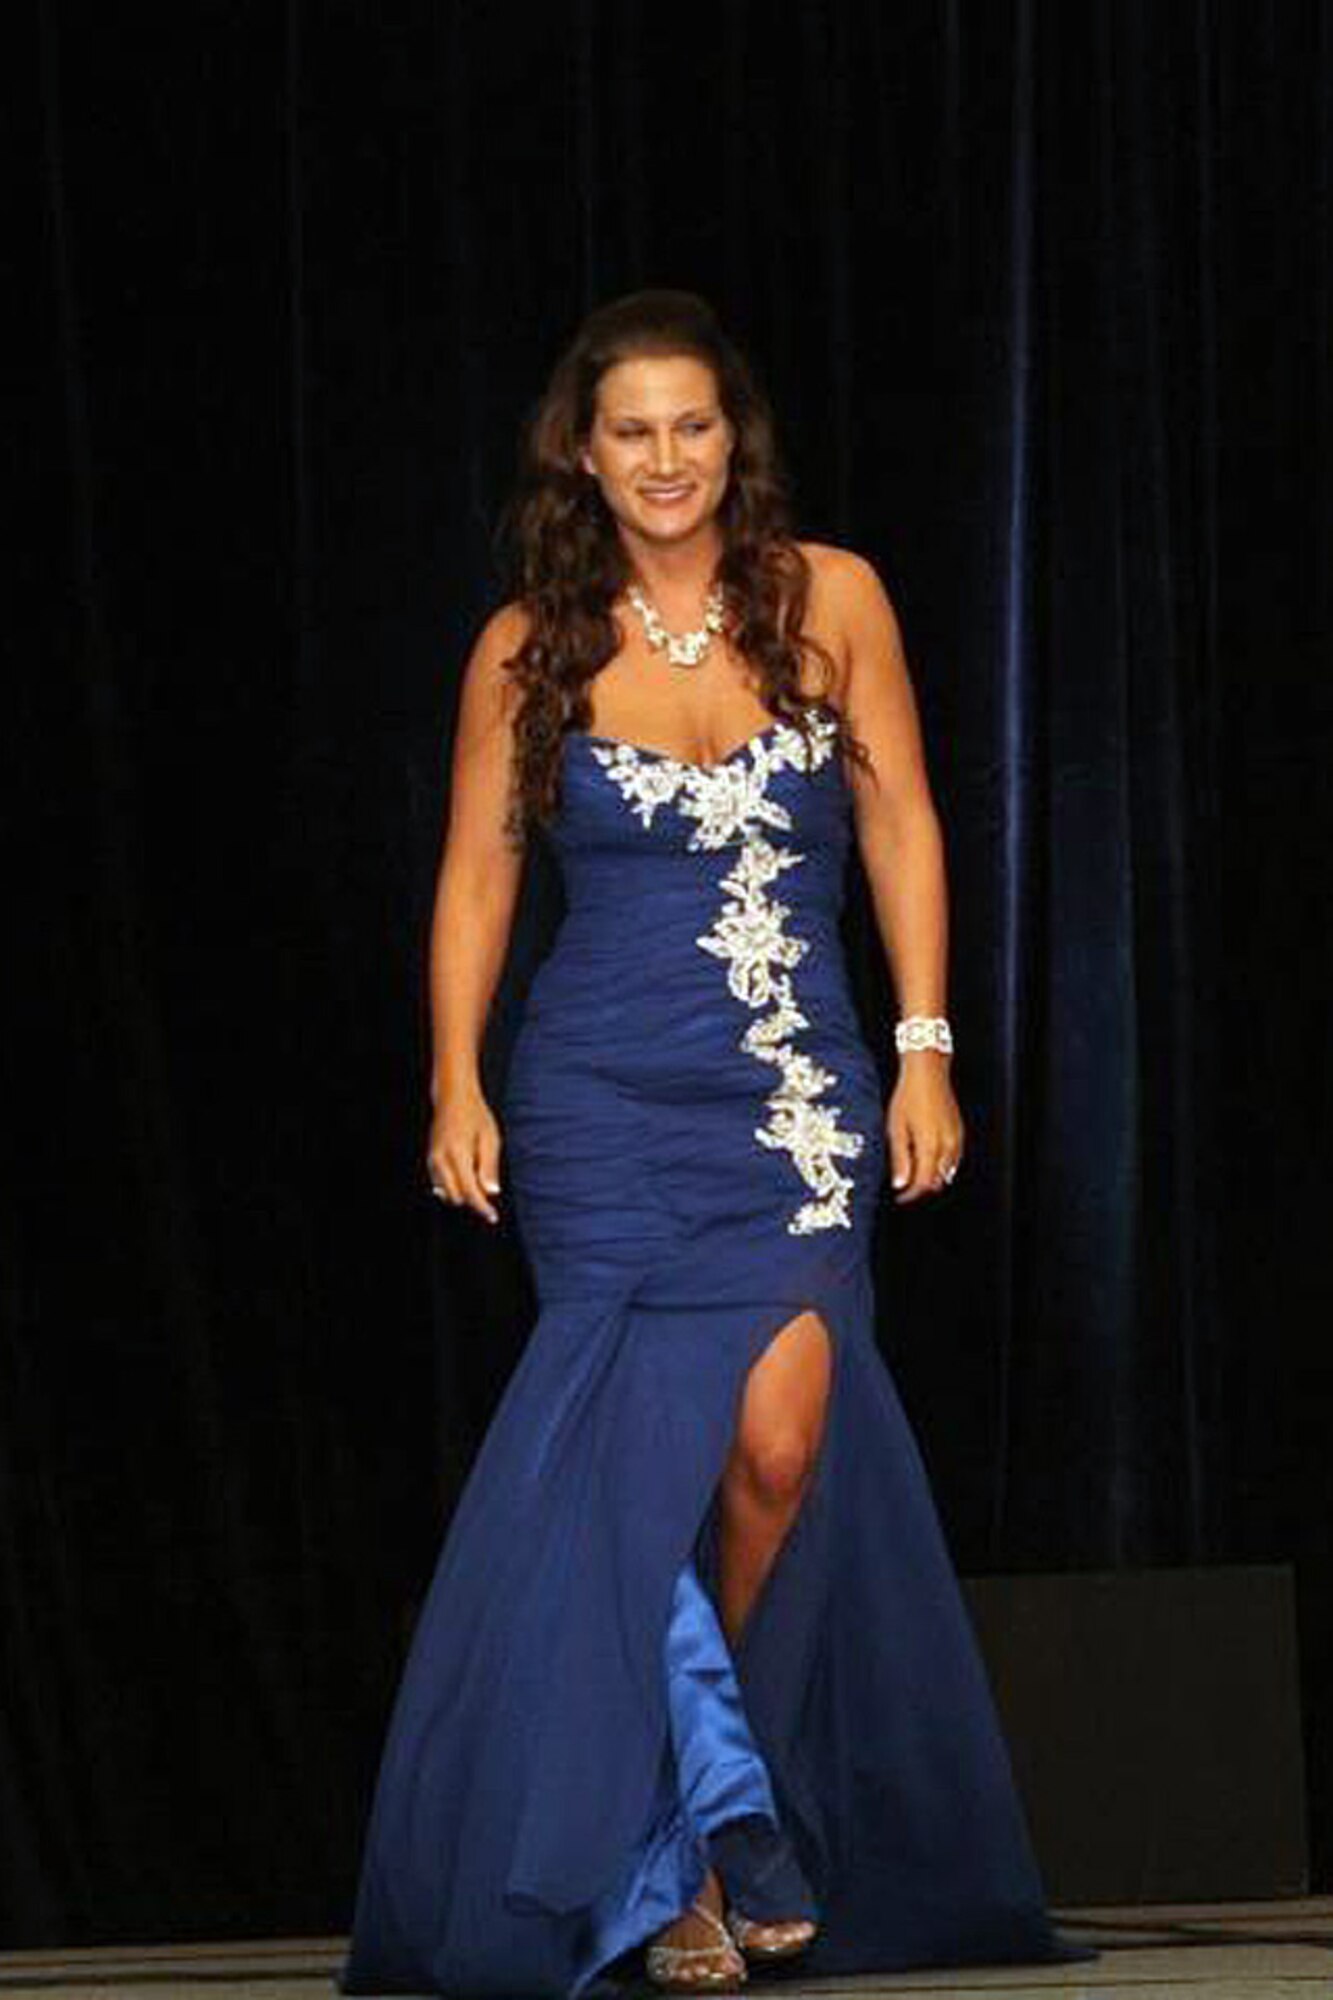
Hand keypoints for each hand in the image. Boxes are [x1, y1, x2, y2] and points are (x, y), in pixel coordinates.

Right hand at [427, 1082, 502, 1224]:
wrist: (453, 1098)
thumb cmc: (476, 1116)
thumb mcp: (490, 1139)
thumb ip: (489, 1167)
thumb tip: (492, 1193)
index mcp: (457, 1154)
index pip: (470, 1191)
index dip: (482, 1207)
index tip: (493, 1217)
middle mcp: (440, 1160)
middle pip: (456, 1197)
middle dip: (473, 1200)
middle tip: (488, 1189)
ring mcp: (432, 1160)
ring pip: (446, 1193)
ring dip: (463, 1193)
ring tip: (477, 1175)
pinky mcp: (430, 1160)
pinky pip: (440, 1184)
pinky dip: (454, 1186)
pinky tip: (466, 1173)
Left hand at [885, 1055, 964, 1203]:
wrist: (927, 1073)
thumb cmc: (908, 1096)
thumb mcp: (896, 1128)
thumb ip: (900, 1158)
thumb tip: (900, 1184)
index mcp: (930, 1146)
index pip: (923, 1183)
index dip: (911, 1195)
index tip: (900, 1197)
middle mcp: (947, 1145)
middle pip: (937, 1181)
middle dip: (921, 1188)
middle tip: (904, 1187)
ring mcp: (956, 1138)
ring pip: (947, 1171)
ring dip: (932, 1177)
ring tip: (914, 1173)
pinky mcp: (959, 1132)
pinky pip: (954, 1159)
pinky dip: (941, 1166)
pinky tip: (928, 1160)